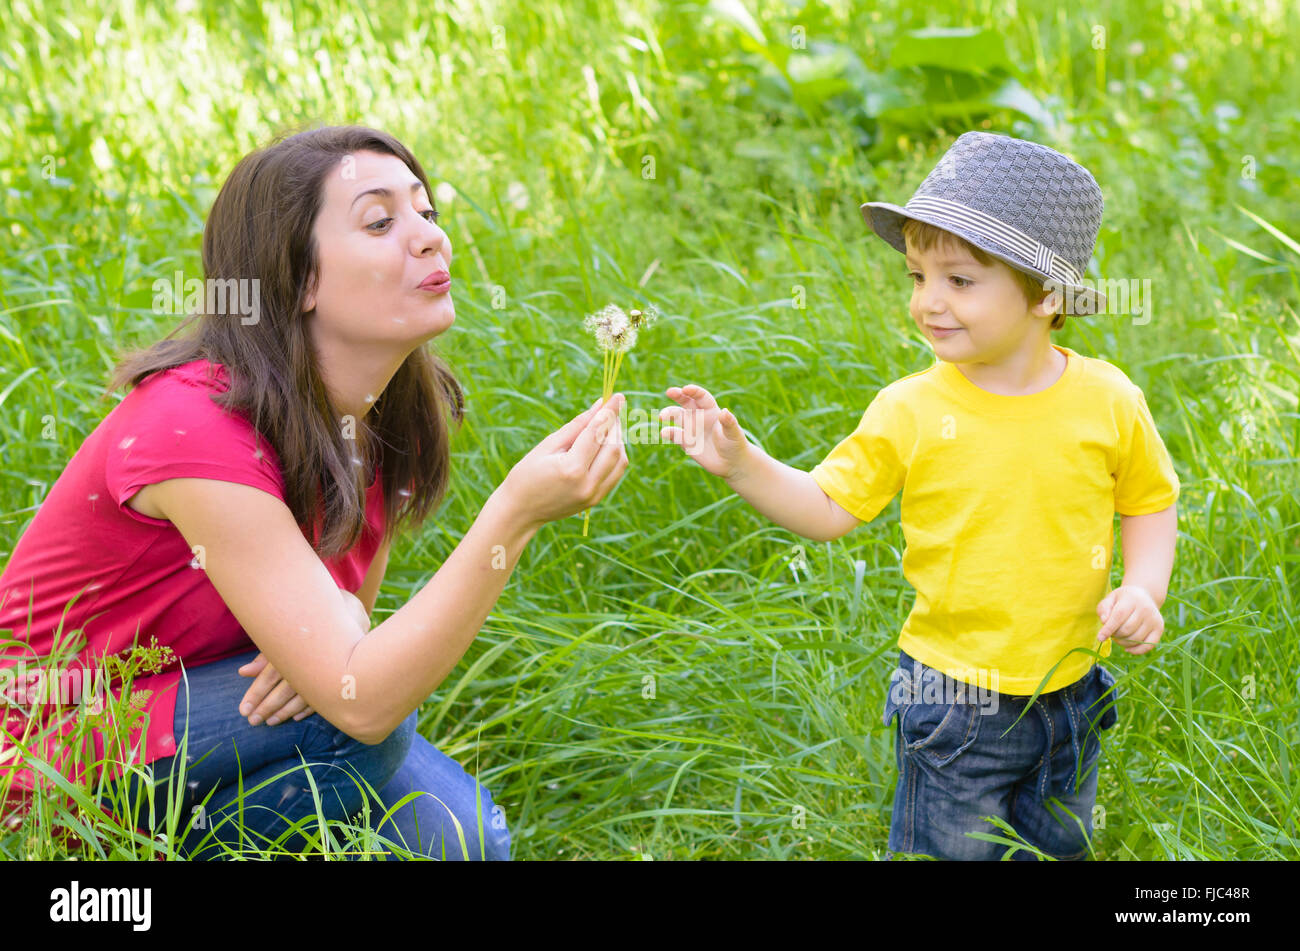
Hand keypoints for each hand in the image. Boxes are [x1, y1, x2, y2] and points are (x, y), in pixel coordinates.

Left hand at [235, 589, 369, 724]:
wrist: (345, 620)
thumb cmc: (306, 630)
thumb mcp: (284, 639)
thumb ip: (264, 657)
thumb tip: (242, 672)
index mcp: (291, 651)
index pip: (269, 677)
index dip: (255, 694)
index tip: (243, 710)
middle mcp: (306, 663)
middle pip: (283, 691)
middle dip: (266, 708)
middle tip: (252, 721)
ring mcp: (321, 673)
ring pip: (300, 699)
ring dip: (284, 712)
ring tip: (271, 722)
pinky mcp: (334, 679)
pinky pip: (320, 698)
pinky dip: (307, 709)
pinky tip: (296, 717)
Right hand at [498, 393, 628, 528]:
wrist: (520, 512)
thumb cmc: (527, 474)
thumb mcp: (547, 446)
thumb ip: (576, 426)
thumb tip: (600, 405)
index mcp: (571, 468)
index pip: (597, 433)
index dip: (609, 412)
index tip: (618, 396)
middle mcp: (587, 484)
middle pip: (614, 447)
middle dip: (615, 425)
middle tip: (611, 410)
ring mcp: (594, 495)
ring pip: (620, 461)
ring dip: (617, 441)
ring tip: (606, 427)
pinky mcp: (596, 500)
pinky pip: (616, 473)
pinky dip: (615, 456)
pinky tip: (604, 446)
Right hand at [659, 384, 750, 480]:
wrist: (731, 463)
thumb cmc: (735, 445)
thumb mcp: (734, 433)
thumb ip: (728, 423)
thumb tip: (724, 411)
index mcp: (711, 410)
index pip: (701, 397)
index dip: (693, 391)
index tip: (685, 389)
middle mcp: (699, 416)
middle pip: (686, 401)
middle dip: (677, 395)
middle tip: (670, 391)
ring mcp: (691, 428)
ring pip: (676, 416)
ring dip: (668, 414)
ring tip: (663, 417)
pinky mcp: (685, 442)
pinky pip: (674, 434)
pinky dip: (668, 433)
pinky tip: (664, 433)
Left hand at [1096, 584, 1164, 654]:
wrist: (1144, 596)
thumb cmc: (1123, 600)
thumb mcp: (1110, 599)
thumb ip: (1104, 609)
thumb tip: (1104, 621)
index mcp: (1132, 599)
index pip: (1119, 616)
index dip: (1108, 629)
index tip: (1100, 638)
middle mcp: (1146, 609)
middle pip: (1127, 630)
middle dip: (1115, 635)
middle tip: (1111, 633)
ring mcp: (1154, 619)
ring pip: (1136, 639)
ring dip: (1123, 643)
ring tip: (1119, 637)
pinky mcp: (1159, 629)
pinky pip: (1148, 646)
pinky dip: (1136, 651)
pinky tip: (1127, 648)